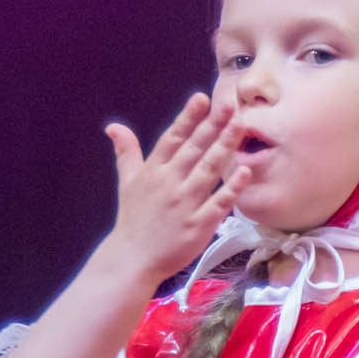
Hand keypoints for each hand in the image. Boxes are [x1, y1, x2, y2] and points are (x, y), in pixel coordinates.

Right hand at [101, 92, 253, 284]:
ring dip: (225, 147)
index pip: (173, 138)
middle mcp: (169, 183)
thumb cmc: (133, 219)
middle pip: (194, 149)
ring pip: (208, 170)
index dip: (188, 118)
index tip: (202, 98)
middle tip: (231, 104)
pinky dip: (232, 188)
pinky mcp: (198, 226)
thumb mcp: (126, 182)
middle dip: (213, 125)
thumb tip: (113, 127)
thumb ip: (126, 152)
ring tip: (240, 126)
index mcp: (154, 171)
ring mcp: (185, 204)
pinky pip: (218, 204)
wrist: (132, 259)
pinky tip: (245, 171)